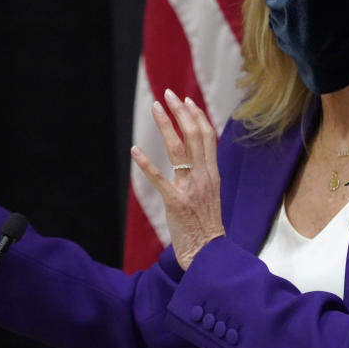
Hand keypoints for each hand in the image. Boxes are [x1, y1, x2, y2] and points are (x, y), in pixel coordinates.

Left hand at [131, 89, 223, 269]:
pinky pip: (160, 178)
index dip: (197, 117)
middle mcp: (204, 176)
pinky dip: (147, 163)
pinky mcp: (176, 202)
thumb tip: (196, 157)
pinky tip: (135, 150)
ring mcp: (191, 188)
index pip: (208, 137)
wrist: (209, 253)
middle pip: (195, 136)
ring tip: (156, 108)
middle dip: (181, 112)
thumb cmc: (207, 225)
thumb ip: (204, 174)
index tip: (186, 101)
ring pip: (180, 150)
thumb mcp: (211, 194)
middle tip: (168, 94)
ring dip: (167, 126)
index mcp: (213, 173)